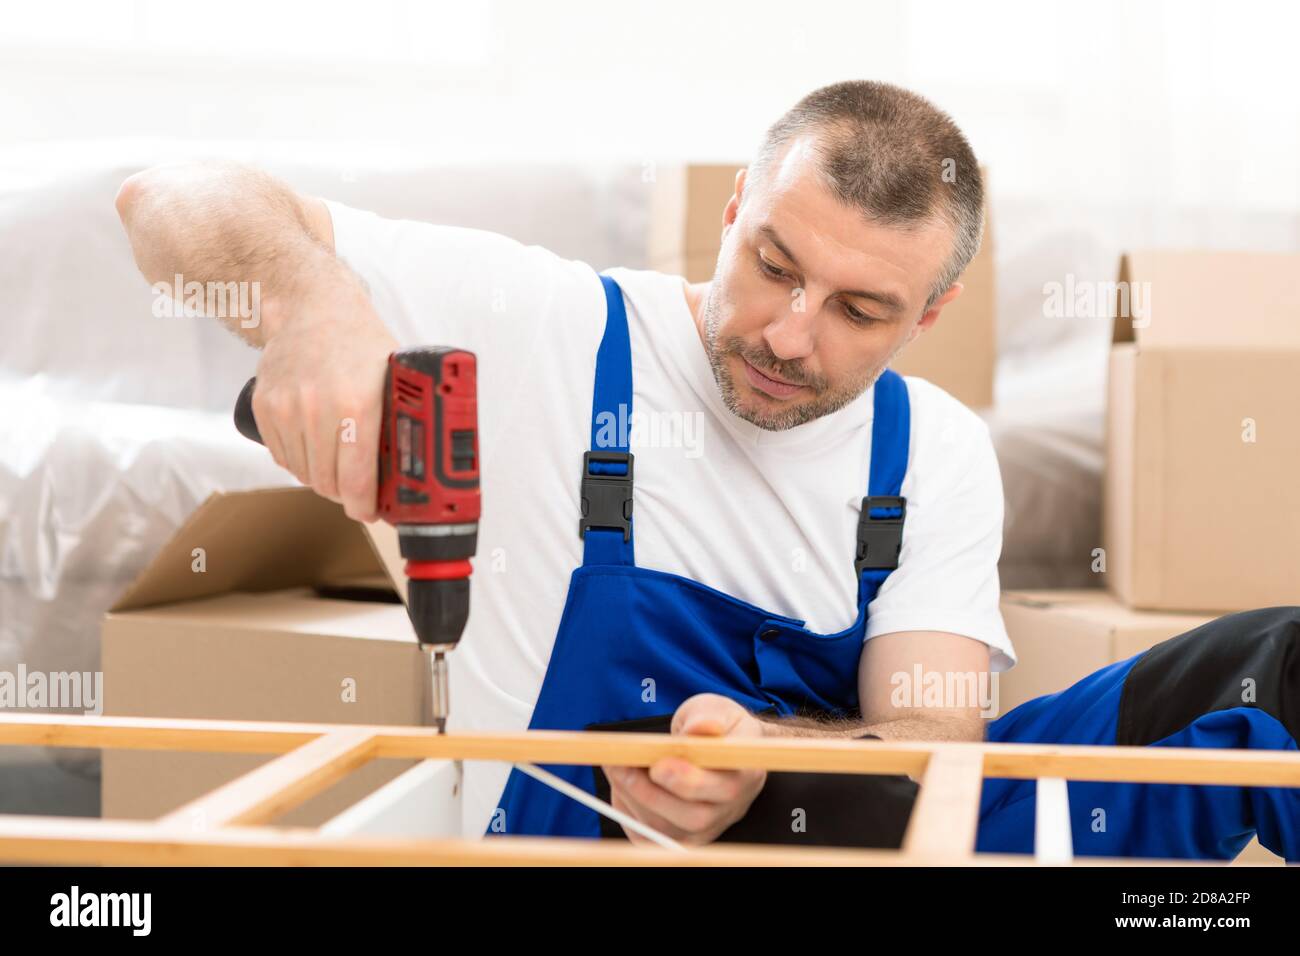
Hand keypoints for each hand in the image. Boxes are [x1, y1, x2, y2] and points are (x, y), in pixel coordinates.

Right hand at [251, 284, 396, 521]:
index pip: (356, 479)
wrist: (313, 307)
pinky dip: (299, 462)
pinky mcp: (264, 406)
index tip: (370, 511)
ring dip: (322, 478)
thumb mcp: (395, 377)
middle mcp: (319, 408)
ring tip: (338, 466)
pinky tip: (315, 450)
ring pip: (303, 473)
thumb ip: (403, 420)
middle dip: (346, 494)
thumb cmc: (361, 343)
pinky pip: (282, 457)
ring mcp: (287, 408)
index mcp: (358, 404)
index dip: (364, 505)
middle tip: (358, 490)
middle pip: (328, 482)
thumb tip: (419, 468)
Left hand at [602, 693, 767, 845]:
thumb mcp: (716, 709)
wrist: (719, 746)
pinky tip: (621, 786)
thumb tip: (701, 728)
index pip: (724, 787)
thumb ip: (707, 718)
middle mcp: (731, 807)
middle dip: (650, 793)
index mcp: (747, 773)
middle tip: (621, 766)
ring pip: (668, 829)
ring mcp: (709, 827)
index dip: (689, 780)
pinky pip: (652, 837)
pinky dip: (629, 813)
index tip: (658, 764)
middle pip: (694, 817)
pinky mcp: (684, 837)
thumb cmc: (718, 726)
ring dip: (633, 799)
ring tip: (614, 768)